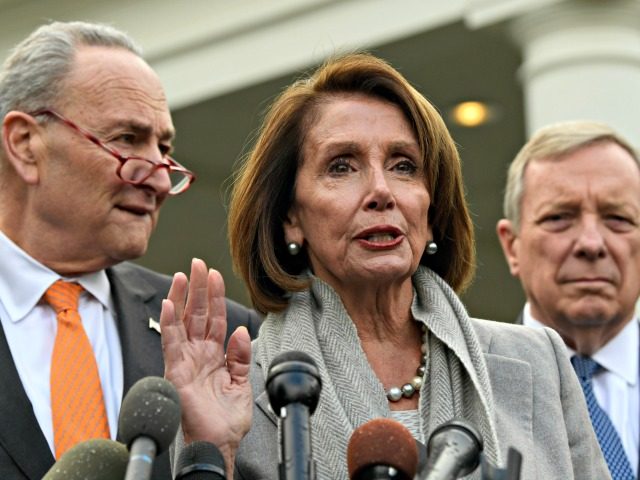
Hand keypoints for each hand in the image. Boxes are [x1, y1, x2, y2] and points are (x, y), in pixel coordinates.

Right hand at [160, 258, 251, 472]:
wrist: (218, 442)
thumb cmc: (227, 418)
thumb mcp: (242, 382)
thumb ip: (241, 356)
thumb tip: (241, 331)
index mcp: (214, 354)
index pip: (214, 318)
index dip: (214, 296)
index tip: (215, 274)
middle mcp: (198, 353)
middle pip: (196, 314)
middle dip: (198, 288)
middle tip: (198, 264)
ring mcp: (185, 360)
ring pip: (181, 321)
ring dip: (181, 298)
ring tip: (183, 276)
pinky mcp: (176, 370)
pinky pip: (170, 342)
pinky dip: (168, 322)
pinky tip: (168, 304)